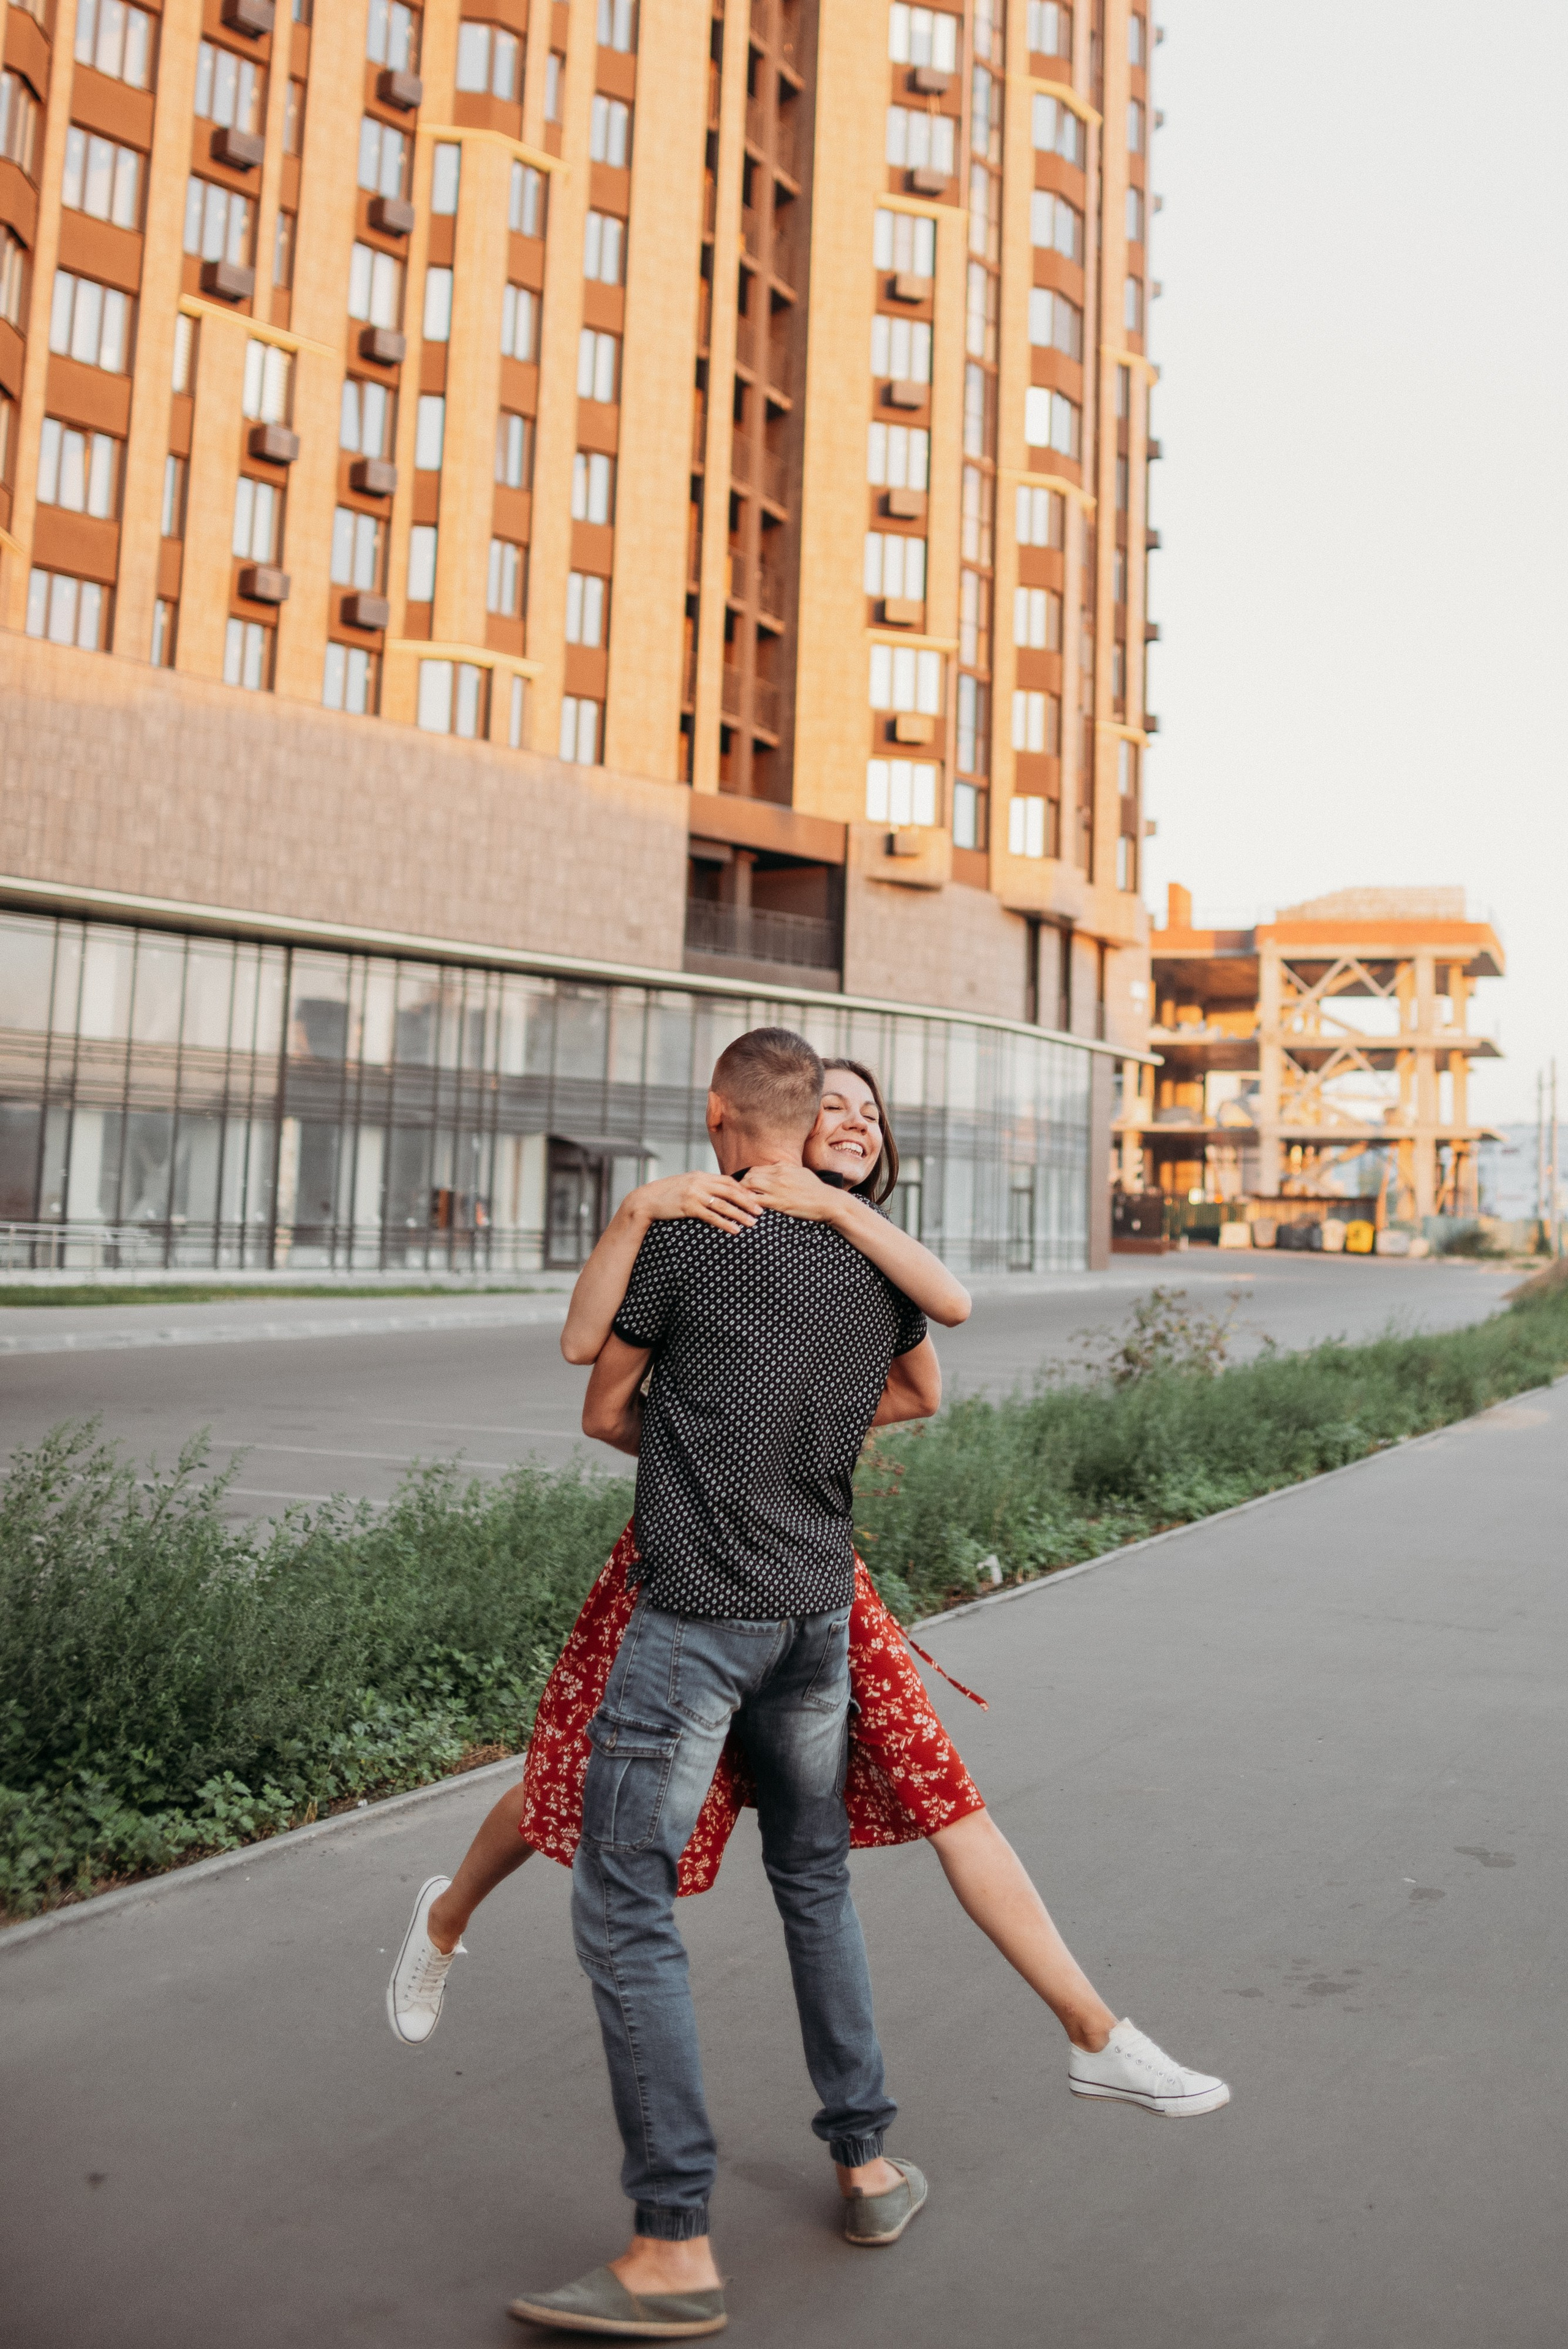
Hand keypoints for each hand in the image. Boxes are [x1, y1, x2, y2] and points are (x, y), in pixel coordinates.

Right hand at [630, 1172, 759, 1235]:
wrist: (645, 1200)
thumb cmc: (666, 1196)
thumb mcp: (686, 1185)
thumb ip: (702, 1187)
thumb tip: (717, 1194)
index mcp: (701, 1175)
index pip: (728, 1181)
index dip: (744, 1190)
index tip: (756, 1198)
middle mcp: (699, 1182)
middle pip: (731, 1190)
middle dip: (748, 1201)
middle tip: (761, 1211)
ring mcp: (694, 1193)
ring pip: (724, 1204)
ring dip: (740, 1214)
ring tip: (752, 1223)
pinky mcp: (689, 1206)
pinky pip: (712, 1216)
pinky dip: (725, 1223)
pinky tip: (735, 1230)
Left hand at [741, 1161, 844, 1222]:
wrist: (827, 1201)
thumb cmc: (815, 1188)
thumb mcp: (801, 1171)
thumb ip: (787, 1167)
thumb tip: (776, 1164)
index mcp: (782, 1168)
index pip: (756, 1169)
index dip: (747, 1176)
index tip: (744, 1184)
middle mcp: (778, 1176)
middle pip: (750, 1176)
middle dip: (742, 1184)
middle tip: (739, 1193)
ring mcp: (777, 1189)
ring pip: (750, 1186)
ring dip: (742, 1193)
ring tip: (740, 1201)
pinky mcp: (779, 1203)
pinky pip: (757, 1201)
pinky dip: (748, 1204)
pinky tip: (746, 1209)